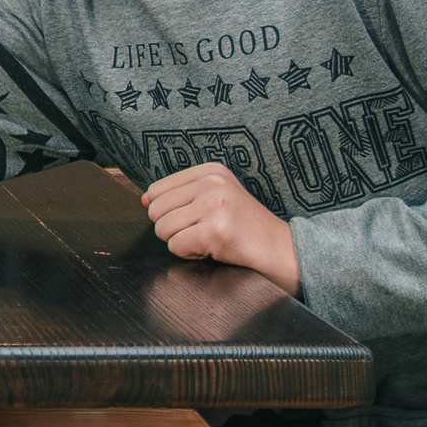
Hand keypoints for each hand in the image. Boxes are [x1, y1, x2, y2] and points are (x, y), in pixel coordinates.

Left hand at [142, 163, 299, 295]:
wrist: (283, 250)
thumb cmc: (245, 228)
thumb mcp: (216, 198)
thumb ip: (180, 195)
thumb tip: (143, 199)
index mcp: (210, 171)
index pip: (156, 190)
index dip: (168, 212)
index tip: (195, 218)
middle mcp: (212, 183)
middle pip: (156, 210)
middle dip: (172, 229)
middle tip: (201, 232)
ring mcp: (215, 205)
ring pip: (163, 229)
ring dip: (182, 242)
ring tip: (208, 240)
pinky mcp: (216, 230)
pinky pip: (176, 246)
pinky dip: (190, 254)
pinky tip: (213, 250)